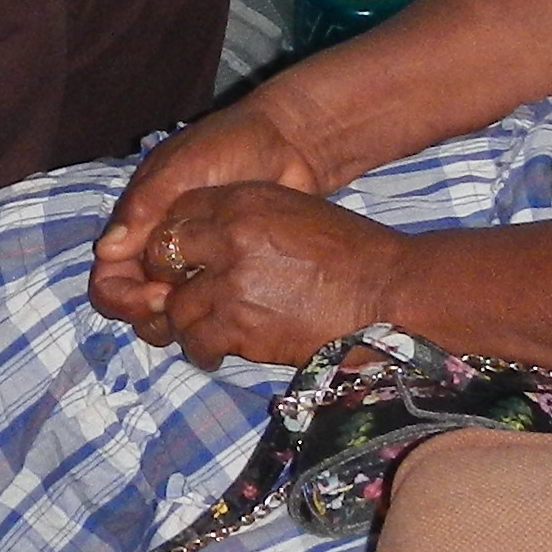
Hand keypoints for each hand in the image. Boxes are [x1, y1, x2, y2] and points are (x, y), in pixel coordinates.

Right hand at [89, 93, 329, 332]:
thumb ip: (144, 207)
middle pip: (134, 306)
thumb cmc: (229, 147)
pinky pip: (208, 309)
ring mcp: (194, 266)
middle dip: (150, 316)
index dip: (124, 297)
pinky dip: (211, 318)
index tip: (160, 294)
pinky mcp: (227, 274)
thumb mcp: (181, 169)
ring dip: (179, 324)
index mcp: (139, 226)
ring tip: (209, 312)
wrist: (288, 144)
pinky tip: (235, 310)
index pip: (110, 280)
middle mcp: (160, 252)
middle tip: (185, 307)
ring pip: (168, 316)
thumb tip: (107, 251)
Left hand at [125, 181, 417, 371]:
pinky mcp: (240, 327)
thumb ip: (246, 219)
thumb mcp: (295, 212)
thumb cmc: (351, 253)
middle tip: (182, 295)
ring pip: (175, 306)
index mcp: (244, 201)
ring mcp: (232, 284)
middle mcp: (230, 237)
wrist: (388, 293)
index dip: (175, 240)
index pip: (178, 213)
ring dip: (185, 321)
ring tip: (205, 328)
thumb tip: (210, 239)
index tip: (182, 259)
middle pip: (163, 257)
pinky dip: (202, 350)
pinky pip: (197, 341)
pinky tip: (216, 350)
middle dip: (167, 279)